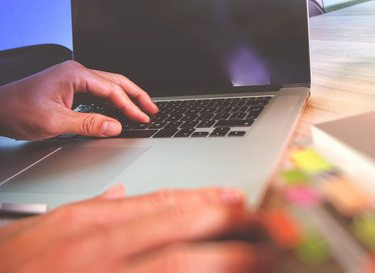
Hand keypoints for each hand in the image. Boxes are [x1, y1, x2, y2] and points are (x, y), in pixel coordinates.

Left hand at [0, 60, 157, 139]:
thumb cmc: (16, 110)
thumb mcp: (54, 121)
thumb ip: (88, 124)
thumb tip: (115, 126)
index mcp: (75, 75)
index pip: (112, 90)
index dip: (130, 106)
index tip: (142, 118)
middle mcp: (77, 73)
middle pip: (115, 82)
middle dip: (136, 96)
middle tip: (152, 109)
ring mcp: (73, 80)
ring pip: (108, 87)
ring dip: (125, 99)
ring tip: (141, 110)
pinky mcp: (70, 88)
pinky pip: (97, 93)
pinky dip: (111, 103)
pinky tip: (118, 111)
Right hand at [0, 186, 270, 272]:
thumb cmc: (12, 262)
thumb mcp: (49, 226)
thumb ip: (96, 208)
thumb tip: (126, 192)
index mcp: (85, 224)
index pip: (157, 206)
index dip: (203, 202)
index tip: (237, 200)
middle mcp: (96, 250)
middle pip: (175, 231)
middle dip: (225, 227)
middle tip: (265, 225)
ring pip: (174, 266)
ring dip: (221, 261)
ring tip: (259, 257)